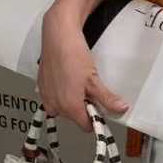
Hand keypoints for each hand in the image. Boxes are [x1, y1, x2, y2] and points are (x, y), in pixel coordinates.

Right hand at [37, 0, 129, 132]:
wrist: (57, 36)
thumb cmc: (73, 55)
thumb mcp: (94, 80)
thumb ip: (107, 99)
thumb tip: (121, 110)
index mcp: (69, 107)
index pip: (86, 126)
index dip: (95, 117)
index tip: (100, 106)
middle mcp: (54, 106)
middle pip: (75, 117)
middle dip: (83, 106)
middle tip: (88, 87)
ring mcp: (46, 97)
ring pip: (64, 108)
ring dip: (72, 99)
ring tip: (77, 81)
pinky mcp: (41, 88)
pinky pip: (54, 98)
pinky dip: (62, 92)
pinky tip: (67, 78)